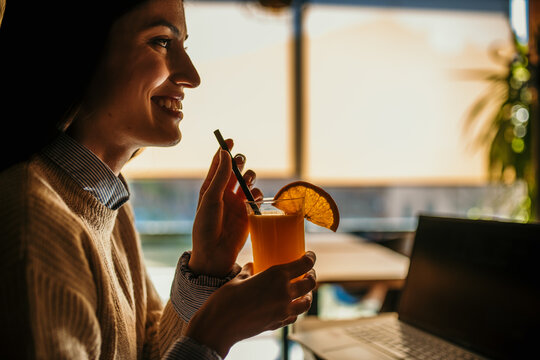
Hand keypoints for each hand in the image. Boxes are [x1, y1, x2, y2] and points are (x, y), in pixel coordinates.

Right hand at [186, 252, 316, 357]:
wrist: (219, 326)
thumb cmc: (225, 299)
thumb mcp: (238, 279)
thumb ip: (249, 271)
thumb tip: (253, 266)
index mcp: (276, 276)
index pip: (304, 264)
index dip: (310, 258)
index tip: (310, 256)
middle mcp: (284, 292)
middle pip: (310, 283)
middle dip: (311, 276)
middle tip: (308, 273)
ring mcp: (283, 311)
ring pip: (306, 302)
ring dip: (307, 295)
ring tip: (303, 292)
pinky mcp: (278, 324)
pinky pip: (294, 316)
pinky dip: (295, 310)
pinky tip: (290, 307)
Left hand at [190, 139, 262, 276]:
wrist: (214, 252)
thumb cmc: (205, 225)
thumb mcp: (210, 197)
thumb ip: (220, 175)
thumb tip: (226, 153)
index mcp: (211, 187)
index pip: (219, 164)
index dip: (224, 150)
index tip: (229, 140)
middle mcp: (225, 192)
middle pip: (236, 169)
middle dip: (240, 162)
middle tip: (240, 162)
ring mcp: (238, 202)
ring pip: (248, 181)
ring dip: (249, 176)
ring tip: (246, 181)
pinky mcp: (248, 213)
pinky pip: (257, 197)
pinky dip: (257, 193)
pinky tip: (253, 198)